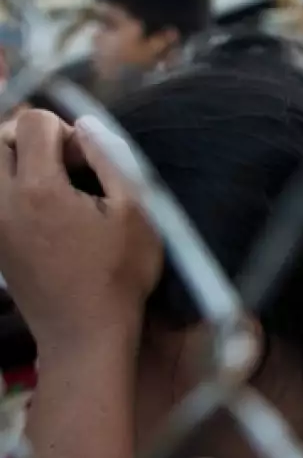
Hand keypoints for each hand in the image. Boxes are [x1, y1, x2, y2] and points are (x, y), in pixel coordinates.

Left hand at [0, 112, 160, 356]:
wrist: (84, 334)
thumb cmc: (118, 274)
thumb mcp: (135, 212)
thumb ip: (111, 160)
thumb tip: (87, 126)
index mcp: (39, 190)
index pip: (32, 123)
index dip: (64, 130)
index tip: (86, 160)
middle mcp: (2, 202)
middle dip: (29, 137)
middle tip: (64, 164)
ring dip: (15, 162)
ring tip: (51, 183)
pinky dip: (12, 189)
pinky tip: (44, 210)